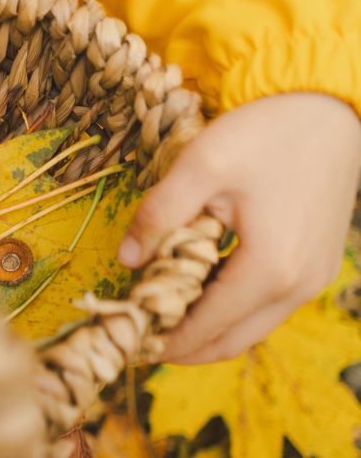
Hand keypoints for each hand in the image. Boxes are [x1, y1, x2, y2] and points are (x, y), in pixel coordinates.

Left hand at [119, 92, 360, 364]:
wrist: (331, 108)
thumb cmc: (268, 132)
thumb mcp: (201, 165)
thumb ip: (159, 215)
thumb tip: (126, 259)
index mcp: (270, 268)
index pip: (205, 327)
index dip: (163, 342)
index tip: (127, 345)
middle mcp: (298, 285)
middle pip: (229, 342)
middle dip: (181, 348)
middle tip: (138, 342)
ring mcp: (313, 278)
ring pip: (250, 329)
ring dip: (206, 332)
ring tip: (160, 321)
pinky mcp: (317, 267)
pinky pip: (268, 307)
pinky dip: (230, 312)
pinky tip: (197, 295)